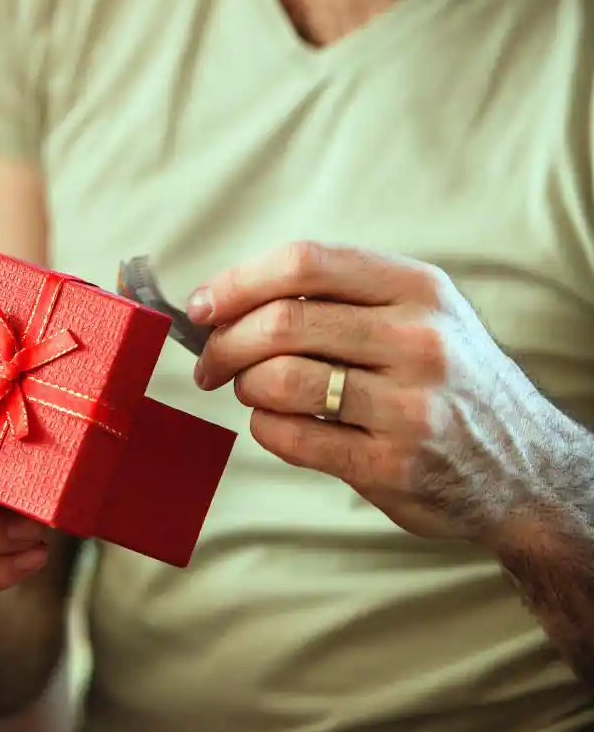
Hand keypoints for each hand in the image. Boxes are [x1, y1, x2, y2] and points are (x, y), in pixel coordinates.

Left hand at [190, 241, 558, 544]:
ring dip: (245, 385)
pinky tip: (277, 425)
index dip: (239, 280)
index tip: (204, 305)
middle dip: (226, 341)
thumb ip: (343, 294)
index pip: (305, 262)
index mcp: (418, 288)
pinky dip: (265, 428)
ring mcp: (408, 406)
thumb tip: (230, 296)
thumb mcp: (424, 313)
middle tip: (210, 360)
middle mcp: (418, 340)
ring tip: (252, 391)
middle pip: (283, 321)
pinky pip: (292, 437)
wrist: (527, 470)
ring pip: (280, 379)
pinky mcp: (391, 466)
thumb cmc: (451, 380)